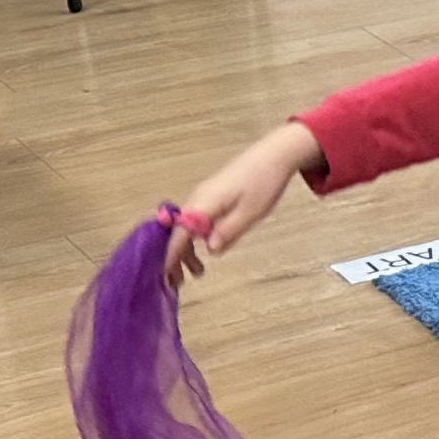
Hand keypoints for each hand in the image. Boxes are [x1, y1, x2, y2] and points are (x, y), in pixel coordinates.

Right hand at [165, 121, 324, 282]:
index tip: (164, 276)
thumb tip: (210, 250)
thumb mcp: (250, 213)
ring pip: (185, 228)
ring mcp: (202, 197)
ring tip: (197, 273)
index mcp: (203, 204)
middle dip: (175, 258)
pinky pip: (194, 221)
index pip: (179, 234)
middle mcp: (196, 200)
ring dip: (187, 251)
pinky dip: (195, 238)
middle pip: (178, 233)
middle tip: (178, 283)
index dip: (170, 256)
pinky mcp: (210, 197)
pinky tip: (204, 251)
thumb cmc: (264, 183)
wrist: (273, 155)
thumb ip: (228, 232)